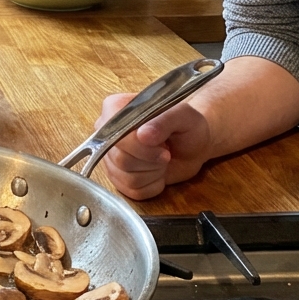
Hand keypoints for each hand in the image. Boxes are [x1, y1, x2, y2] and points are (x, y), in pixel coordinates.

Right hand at [98, 93, 212, 199]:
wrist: (192, 145)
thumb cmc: (186, 125)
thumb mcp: (183, 115)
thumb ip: (164, 121)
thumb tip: (143, 135)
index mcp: (114, 109)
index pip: (113, 134)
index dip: (139, 146)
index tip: (163, 146)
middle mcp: (106, 133)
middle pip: (120, 159)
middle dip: (151, 160)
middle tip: (166, 153)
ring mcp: (110, 157)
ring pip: (126, 177)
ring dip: (153, 173)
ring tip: (162, 160)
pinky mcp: (118, 178)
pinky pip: (132, 191)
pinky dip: (153, 185)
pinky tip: (158, 173)